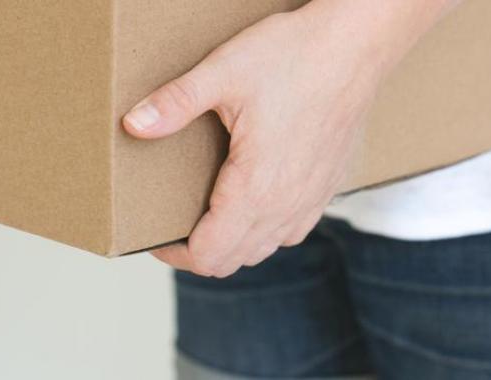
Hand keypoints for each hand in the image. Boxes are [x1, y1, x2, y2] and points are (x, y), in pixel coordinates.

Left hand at [124, 0, 455, 276]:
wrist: (356, 46)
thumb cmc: (296, 56)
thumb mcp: (223, 73)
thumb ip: (175, 104)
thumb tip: (134, 124)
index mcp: (256, 188)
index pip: (209, 256)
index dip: (174, 253)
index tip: (157, 232)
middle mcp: (286, 205)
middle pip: (233, 261)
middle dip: (198, 250)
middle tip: (174, 222)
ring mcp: (311, 200)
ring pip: (264, 249)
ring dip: (233, 242)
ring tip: (209, 213)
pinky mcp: (327, 188)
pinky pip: (291, 231)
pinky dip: (265, 229)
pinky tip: (254, 199)